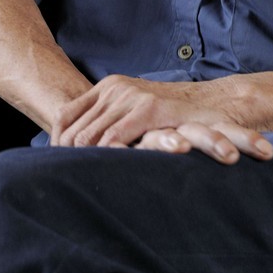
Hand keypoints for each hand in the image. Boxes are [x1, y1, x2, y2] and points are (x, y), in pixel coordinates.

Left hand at [50, 74, 272, 165]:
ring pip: (89, 138)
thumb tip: (76, 147)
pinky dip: (106, 159)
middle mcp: (115, 87)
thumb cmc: (174, 117)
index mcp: (108, 86)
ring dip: (84, 163)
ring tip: (81, 186)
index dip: (57, 146)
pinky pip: (114, 140)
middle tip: (67, 185)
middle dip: (68, 160)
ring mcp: (131, 96)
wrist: (214, 105)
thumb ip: (110, 121)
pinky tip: (107, 176)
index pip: (65, 116)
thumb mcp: (135, 113)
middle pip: (73, 131)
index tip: (58, 169)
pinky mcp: (149, 109)